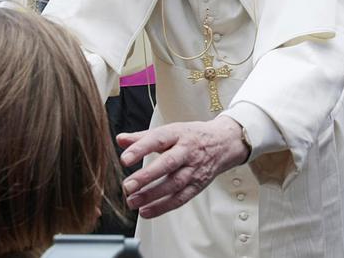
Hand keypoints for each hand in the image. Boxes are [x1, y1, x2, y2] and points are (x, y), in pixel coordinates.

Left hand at [117, 116, 248, 218]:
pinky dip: (163, 207)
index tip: (124, 159)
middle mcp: (187, 152)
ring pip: (173, 185)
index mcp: (177, 134)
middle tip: (127, 186)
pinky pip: (180, 198)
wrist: (223, 143)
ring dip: (152, 196)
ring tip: (132, 201)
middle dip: (146, 177)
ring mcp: (194, 170)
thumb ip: (142, 137)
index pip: (157, 140)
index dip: (140, 149)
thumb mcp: (168, 130)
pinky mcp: (197, 185)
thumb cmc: (191, 136)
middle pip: (167, 165)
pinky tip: (146, 211)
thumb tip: (120, 139)